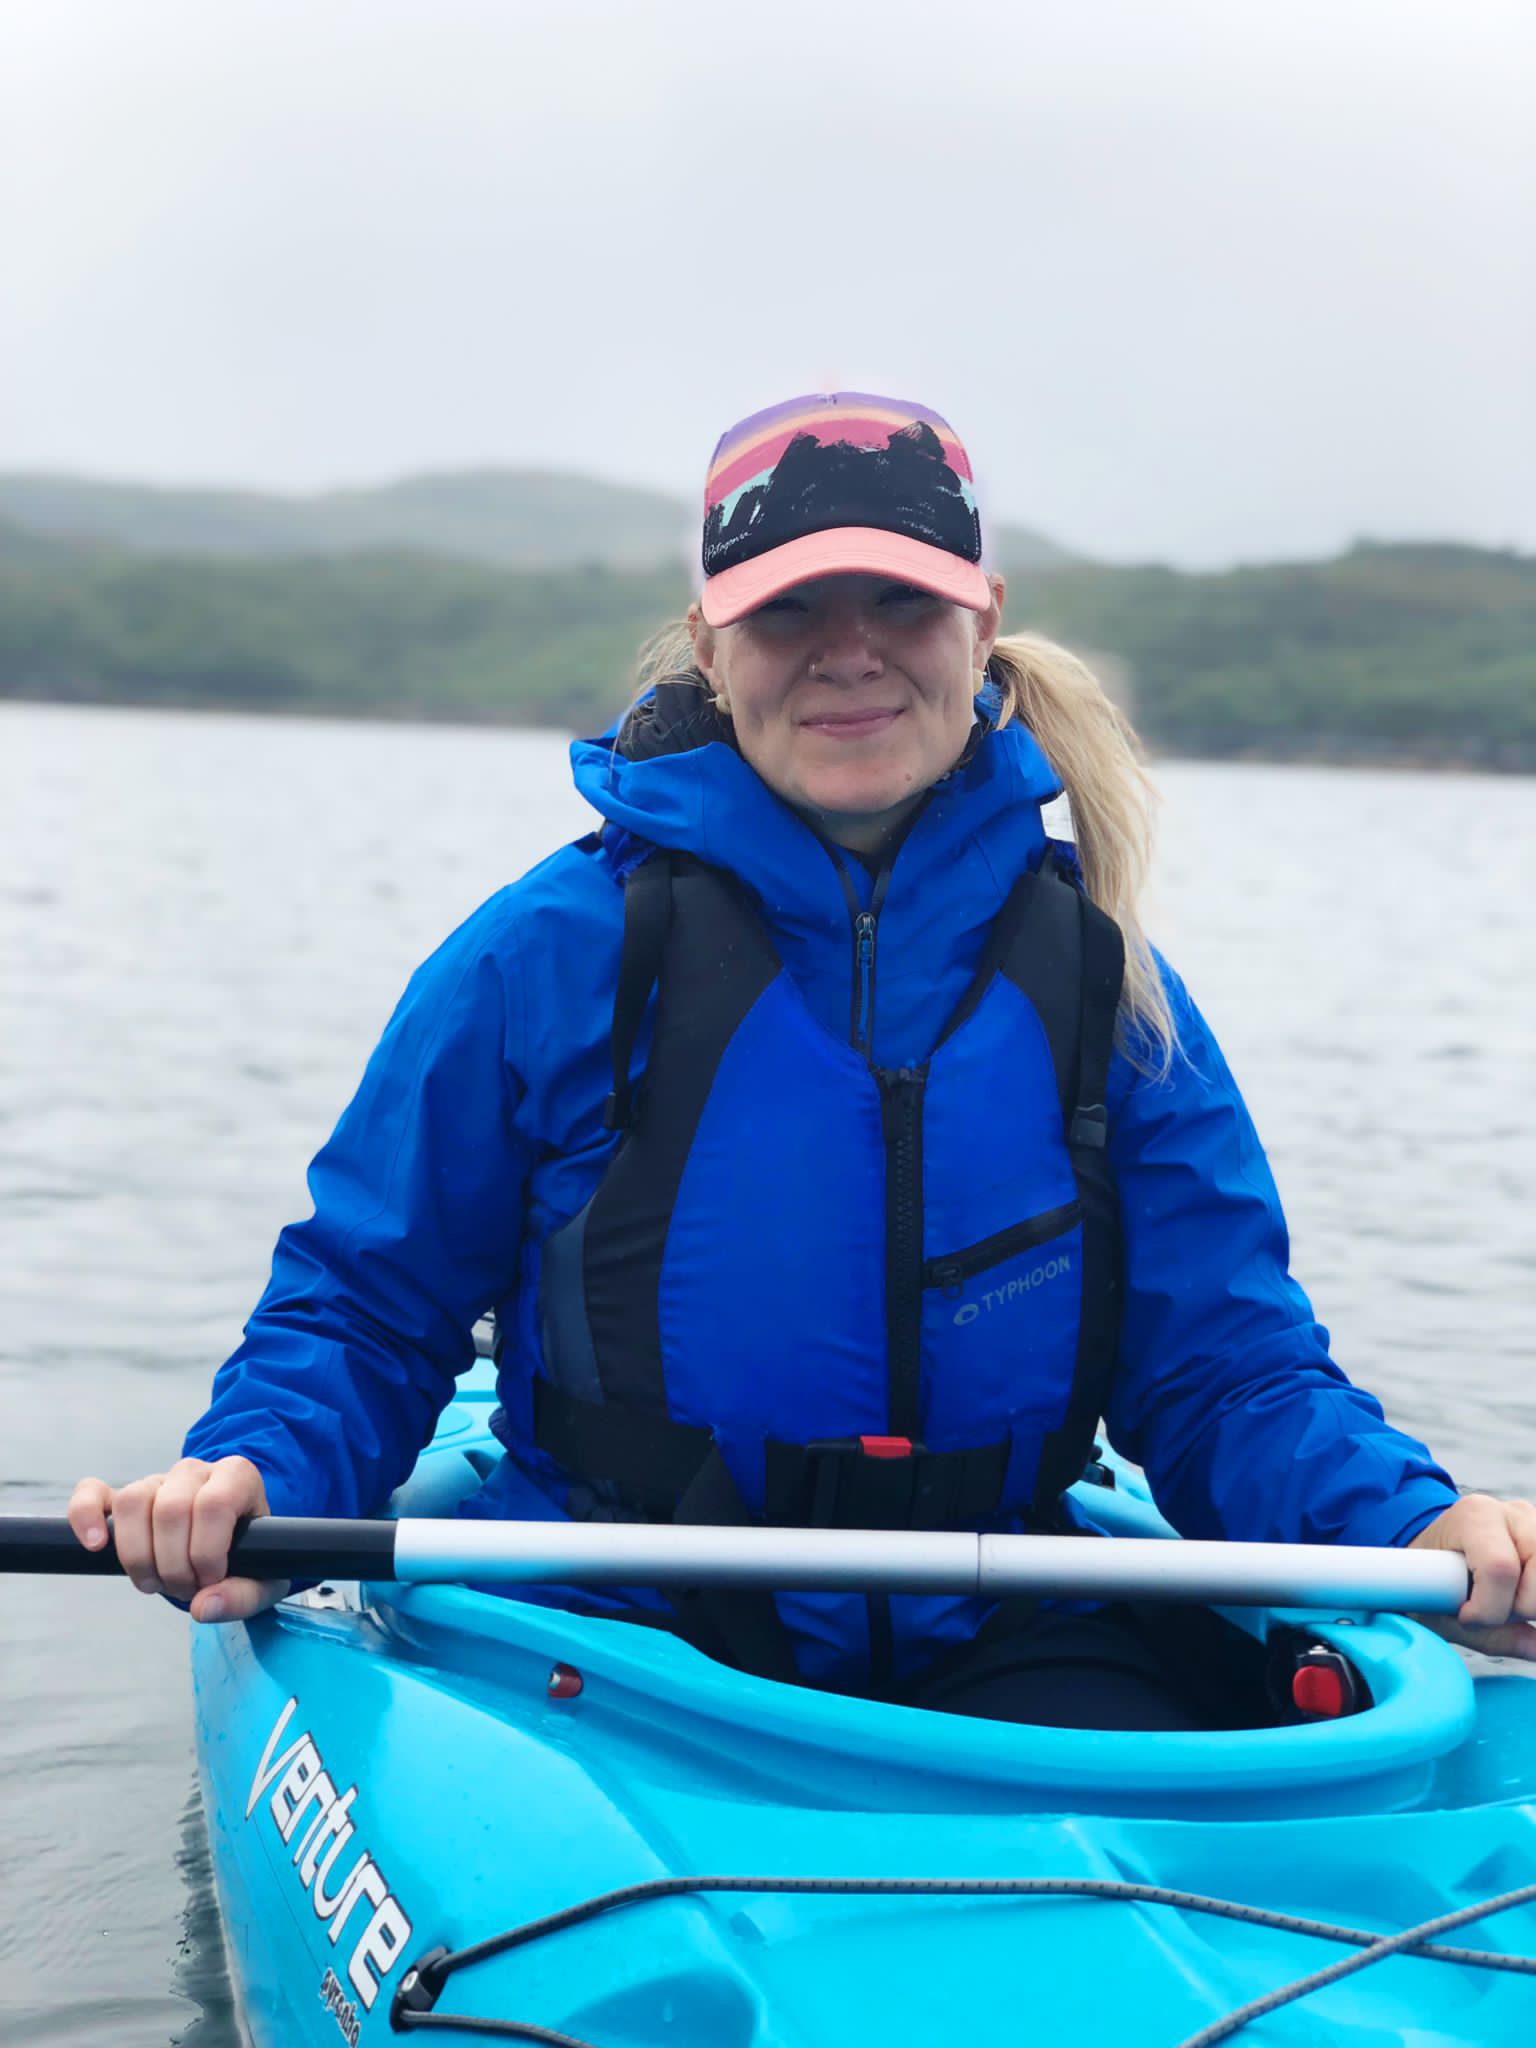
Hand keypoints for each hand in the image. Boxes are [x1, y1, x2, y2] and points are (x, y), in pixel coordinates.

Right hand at [67, 1457, 288, 1623]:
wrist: (232, 1544)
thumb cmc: (251, 1557)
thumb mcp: (265, 1580)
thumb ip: (243, 1596)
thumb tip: (203, 1606)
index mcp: (237, 1477)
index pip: (214, 1504)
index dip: (207, 1551)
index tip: (211, 1580)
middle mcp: (195, 1471)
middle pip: (171, 1509)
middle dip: (174, 1564)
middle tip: (185, 1589)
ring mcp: (156, 1481)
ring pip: (132, 1501)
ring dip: (137, 1555)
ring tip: (153, 1583)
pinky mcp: (122, 1497)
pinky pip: (92, 1492)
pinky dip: (86, 1515)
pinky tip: (95, 1546)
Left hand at [1408, 1494, 1535, 1660]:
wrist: (1431, 1556)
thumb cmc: (1432, 1580)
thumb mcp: (1441, 1609)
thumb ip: (1488, 1635)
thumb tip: (1535, 1649)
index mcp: (1476, 1515)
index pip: (1499, 1568)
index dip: (1488, 1608)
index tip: (1466, 1617)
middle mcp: (1514, 1513)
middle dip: (1519, 1608)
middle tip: (1491, 1610)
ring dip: (1531, 1603)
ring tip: (1507, 1601)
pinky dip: (1534, 1597)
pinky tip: (1520, 1595)